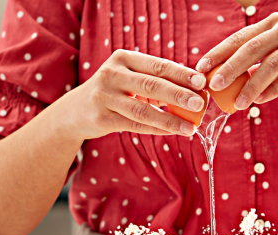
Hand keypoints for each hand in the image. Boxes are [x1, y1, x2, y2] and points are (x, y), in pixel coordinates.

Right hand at [63, 50, 207, 139]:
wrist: (75, 111)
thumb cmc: (113, 92)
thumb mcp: (129, 79)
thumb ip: (155, 82)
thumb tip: (194, 92)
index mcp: (123, 58)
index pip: (158, 65)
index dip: (181, 74)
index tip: (202, 82)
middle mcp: (112, 74)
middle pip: (151, 85)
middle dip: (179, 94)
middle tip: (199, 103)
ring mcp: (105, 96)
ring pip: (143, 109)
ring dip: (170, 119)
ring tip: (191, 126)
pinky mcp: (102, 118)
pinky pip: (135, 125)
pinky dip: (157, 129)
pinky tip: (173, 132)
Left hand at [196, 13, 277, 109]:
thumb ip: (262, 60)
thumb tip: (233, 81)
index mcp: (274, 23)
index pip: (240, 37)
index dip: (218, 52)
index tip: (200, 68)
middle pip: (252, 48)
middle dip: (229, 67)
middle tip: (212, 85)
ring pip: (271, 64)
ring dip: (251, 85)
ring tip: (236, 103)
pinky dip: (274, 90)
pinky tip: (260, 101)